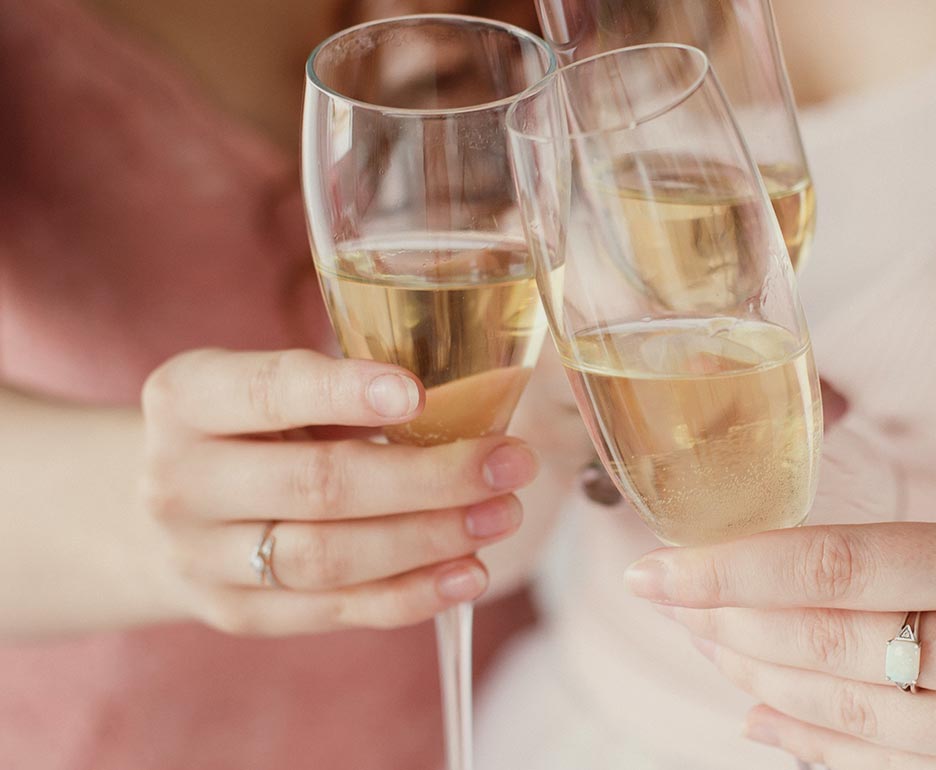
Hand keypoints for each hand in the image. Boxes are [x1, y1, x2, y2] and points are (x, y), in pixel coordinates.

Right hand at [140, 348, 537, 635]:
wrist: (176, 507)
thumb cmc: (256, 426)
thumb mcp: (278, 386)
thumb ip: (349, 388)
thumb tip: (472, 398)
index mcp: (188, 397)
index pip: (270, 391)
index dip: (345, 391)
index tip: (419, 393)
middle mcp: (181, 479)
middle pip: (317, 485)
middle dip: (427, 477)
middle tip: (508, 463)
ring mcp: (202, 556)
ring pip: (328, 557)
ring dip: (428, 539)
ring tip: (501, 516)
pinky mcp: (237, 612)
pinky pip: (332, 610)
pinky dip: (409, 595)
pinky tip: (468, 573)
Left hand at [626, 522, 935, 769]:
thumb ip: (902, 562)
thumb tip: (767, 584)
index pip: (838, 569)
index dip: (732, 569)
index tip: (659, 566)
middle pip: (825, 648)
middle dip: (724, 622)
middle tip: (665, 597)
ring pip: (840, 716)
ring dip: (752, 678)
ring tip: (701, 642)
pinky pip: (879, 769)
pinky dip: (805, 741)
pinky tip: (755, 713)